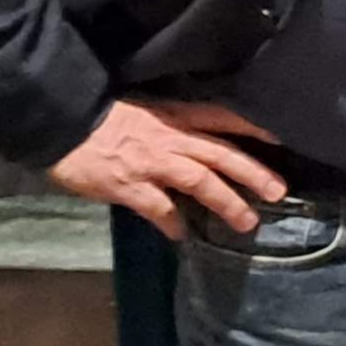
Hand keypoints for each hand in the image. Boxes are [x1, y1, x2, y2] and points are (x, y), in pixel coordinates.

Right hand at [47, 98, 287, 240]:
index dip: (253, 128)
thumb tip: (198, 145)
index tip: (281, 140)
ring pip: (201, 181)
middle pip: (222, 154)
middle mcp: (171, 138)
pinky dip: (173, 222)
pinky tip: (181, 235)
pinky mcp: (129, 186)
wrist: (64, 120)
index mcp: (176, 116)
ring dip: (227, 202)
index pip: (223, 118)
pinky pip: (159, 208)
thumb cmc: (105, 115)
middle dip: (253, 173)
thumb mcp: (149, 110)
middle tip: (278, 191)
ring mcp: (152, 163)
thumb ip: (175, 127)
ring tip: (247, 222)